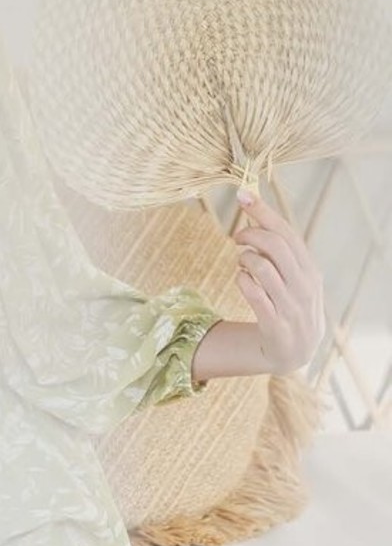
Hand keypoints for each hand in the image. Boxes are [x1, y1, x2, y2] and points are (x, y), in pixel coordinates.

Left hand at [232, 189, 325, 373]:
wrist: (295, 350)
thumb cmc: (290, 303)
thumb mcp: (294, 277)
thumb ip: (279, 252)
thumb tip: (255, 216)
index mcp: (310, 269)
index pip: (287, 232)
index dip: (263, 211)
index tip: (242, 194)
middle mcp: (304, 285)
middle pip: (274, 245)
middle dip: (250, 234)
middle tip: (236, 237)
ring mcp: (290, 305)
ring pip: (260, 267)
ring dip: (243, 259)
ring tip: (242, 263)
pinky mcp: (274, 323)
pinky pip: (251, 292)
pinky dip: (241, 280)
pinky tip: (242, 280)